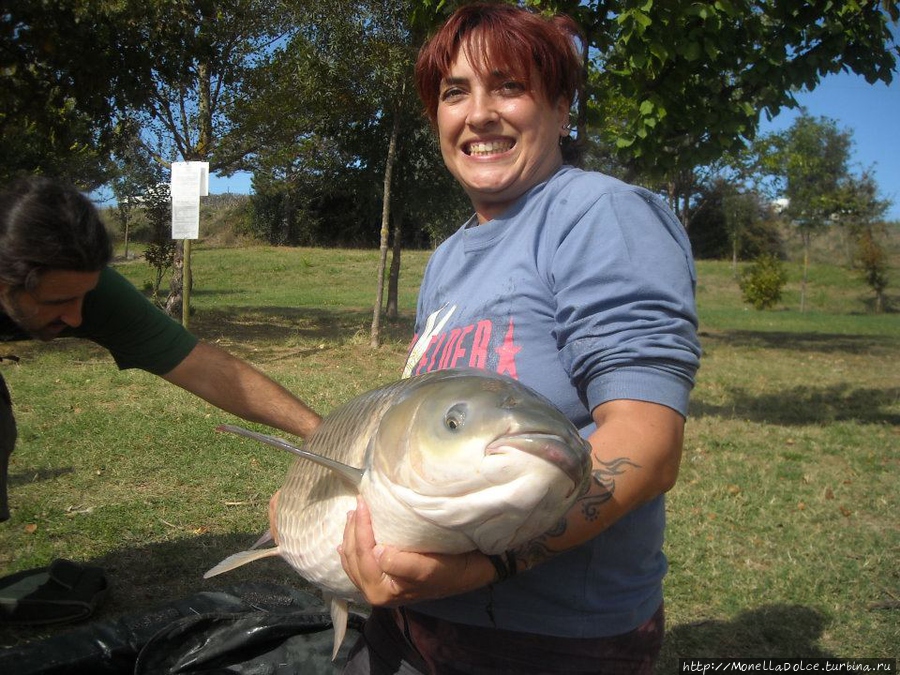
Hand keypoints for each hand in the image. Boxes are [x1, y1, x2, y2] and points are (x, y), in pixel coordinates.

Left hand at [338, 496, 493, 606]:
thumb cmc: (447, 570)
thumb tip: (376, 553)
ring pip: (352, 560)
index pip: (363, 555)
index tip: (363, 503)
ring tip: (352, 515)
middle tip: (358, 503)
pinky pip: (357, 565)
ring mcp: (376, 588)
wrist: (466, 574)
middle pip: (354, 557)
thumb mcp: (427, 568)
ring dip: (350, 537)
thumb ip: (400, 564)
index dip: (361, 528)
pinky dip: (351, 551)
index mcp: (382, 591)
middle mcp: (375, 593)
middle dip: (353, 530)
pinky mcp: (380, 581)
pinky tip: (347, 541)